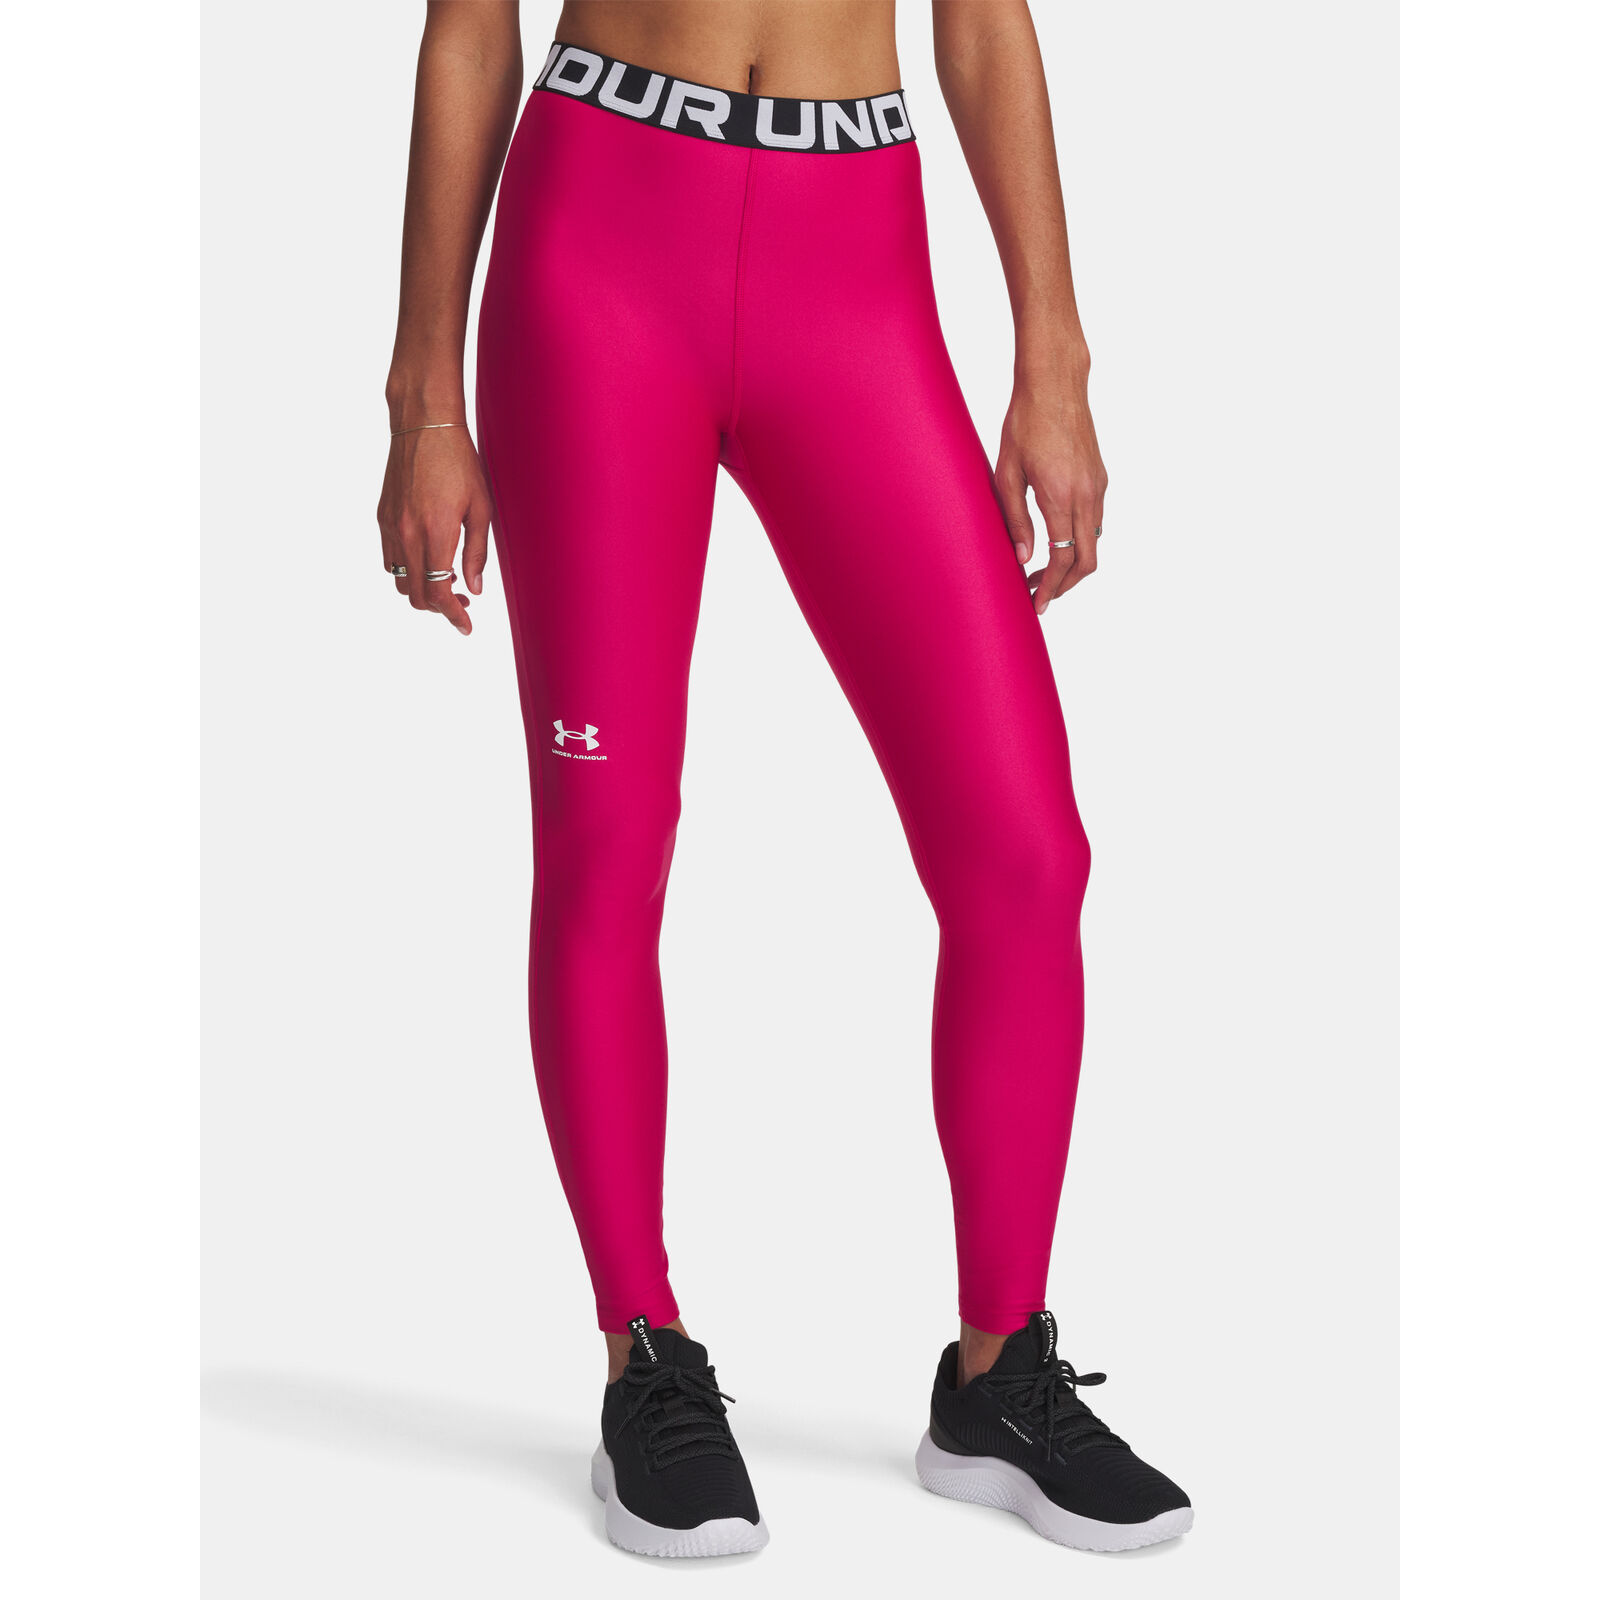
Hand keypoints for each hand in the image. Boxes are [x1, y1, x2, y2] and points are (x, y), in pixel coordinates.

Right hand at [376, 424, 493, 633]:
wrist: (424, 425)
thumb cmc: (460, 461)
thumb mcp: (481, 507)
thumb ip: (477, 552)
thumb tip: (475, 588)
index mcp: (436, 533)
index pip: (439, 593)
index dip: (454, 616)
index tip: (466, 627)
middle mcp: (407, 534)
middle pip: (416, 595)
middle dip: (440, 609)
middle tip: (463, 603)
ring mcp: (390, 526)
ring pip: (400, 581)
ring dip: (421, 592)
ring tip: (446, 582)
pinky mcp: (382, 516)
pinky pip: (390, 559)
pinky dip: (407, 572)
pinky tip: (427, 561)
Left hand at [994, 380, 1107, 615]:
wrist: (1056, 383)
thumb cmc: (1024, 422)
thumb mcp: (1006, 472)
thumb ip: (1015, 518)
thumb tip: (1023, 558)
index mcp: (1060, 496)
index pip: (1062, 559)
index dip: (1049, 588)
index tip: (1035, 604)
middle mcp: (1087, 494)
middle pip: (1086, 561)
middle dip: (1064, 587)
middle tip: (1039, 597)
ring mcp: (1098, 486)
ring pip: (1093, 543)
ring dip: (1071, 566)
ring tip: (1042, 573)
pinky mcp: (1101, 477)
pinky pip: (1095, 522)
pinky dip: (1079, 542)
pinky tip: (1055, 543)